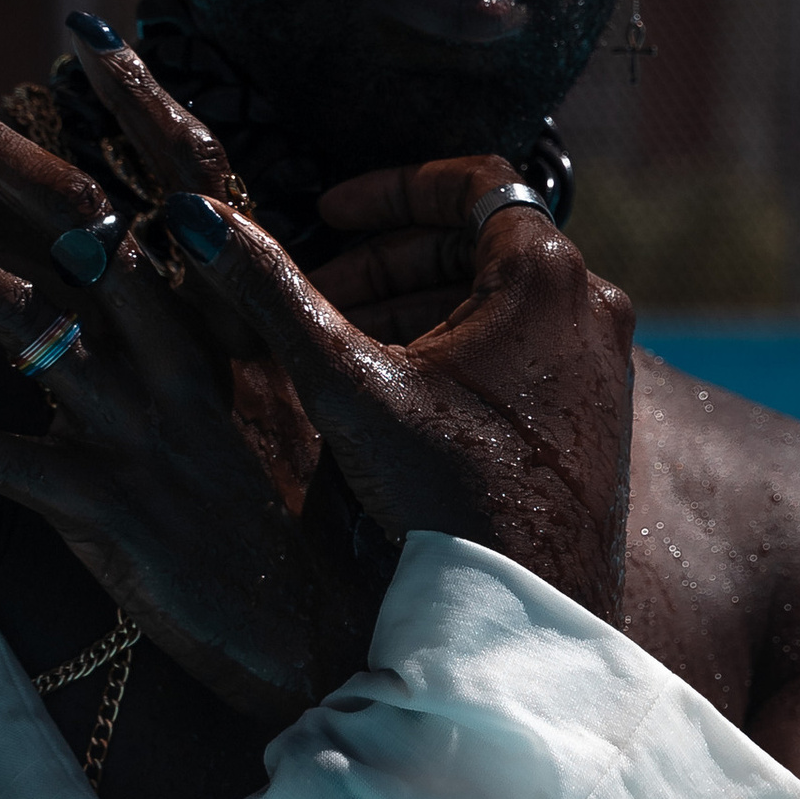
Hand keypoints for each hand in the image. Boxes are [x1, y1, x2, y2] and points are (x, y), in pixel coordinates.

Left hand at [0, 65, 378, 724]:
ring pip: (21, 317)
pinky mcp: (102, 506)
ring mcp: (145, 426)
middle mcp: (191, 354)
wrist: (339, 647)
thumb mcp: (304, 401)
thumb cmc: (323, 528)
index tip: (83, 30)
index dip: (139, 98)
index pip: (191, 176)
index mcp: (247, 317)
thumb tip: (181, 254)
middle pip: (83, 221)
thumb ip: (244, 324)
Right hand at [153, 155, 637, 619]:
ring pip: (500, 301)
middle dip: (393, 259)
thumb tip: (197, 217)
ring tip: (345, 351)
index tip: (330, 215)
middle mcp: (592, 307)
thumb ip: (271, 291)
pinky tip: (395, 402)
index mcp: (546, 276)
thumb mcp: (344, 384)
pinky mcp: (596, 417)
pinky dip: (458, 352)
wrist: (521, 617)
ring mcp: (602, 365)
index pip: (474, 181)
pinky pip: (523, 351)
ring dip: (419, 307)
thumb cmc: (444, 499)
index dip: (392, 189)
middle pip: (482, 242)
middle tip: (323, 290)